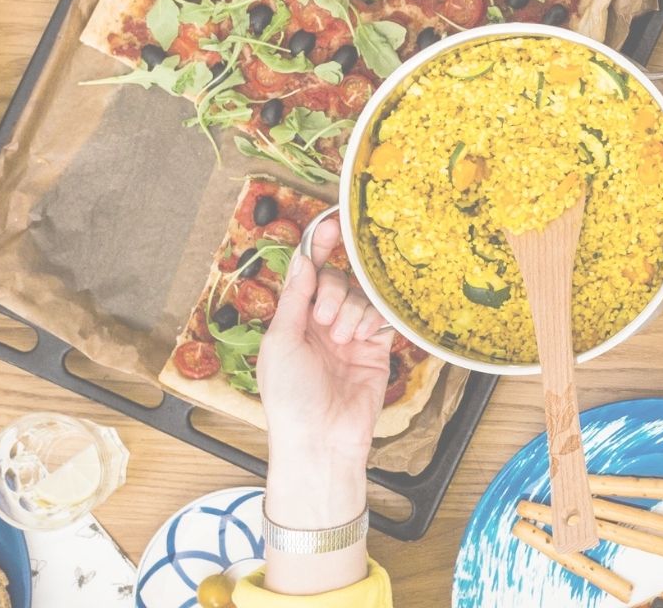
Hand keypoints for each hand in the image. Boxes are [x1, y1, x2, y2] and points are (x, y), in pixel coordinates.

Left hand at [259, 216, 390, 527]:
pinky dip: (372, 320)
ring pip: (360, 297)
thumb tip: (303, 256)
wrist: (322, 439)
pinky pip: (380, 316)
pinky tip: (363, 338)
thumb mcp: (282, 342)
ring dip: (350, 312)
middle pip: (337, 281)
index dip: (319, 249)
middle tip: (324, 321)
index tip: (331, 224)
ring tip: (343, 339)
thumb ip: (295, 296)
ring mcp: (350, 335)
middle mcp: (321, 325)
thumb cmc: (290, 398)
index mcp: (293, 322)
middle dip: (332, 293)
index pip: (308, 274)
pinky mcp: (376, 348)